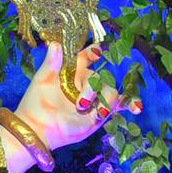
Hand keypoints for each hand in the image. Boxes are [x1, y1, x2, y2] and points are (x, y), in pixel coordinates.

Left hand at [14, 41, 141, 150]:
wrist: (38, 129)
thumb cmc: (35, 103)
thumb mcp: (42, 80)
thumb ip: (52, 62)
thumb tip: (56, 43)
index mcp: (72, 71)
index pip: (88, 56)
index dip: (94, 52)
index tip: (96, 54)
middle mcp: (84, 83)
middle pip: (100, 75)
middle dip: (92, 87)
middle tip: (79, 103)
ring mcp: (94, 98)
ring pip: (111, 89)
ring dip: (103, 99)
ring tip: (90, 112)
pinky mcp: (100, 112)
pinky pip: (119, 104)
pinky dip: (130, 104)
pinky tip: (136, 108)